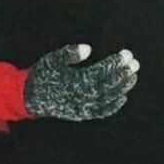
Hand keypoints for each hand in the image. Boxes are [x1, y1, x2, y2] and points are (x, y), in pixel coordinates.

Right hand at [24, 43, 139, 121]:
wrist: (29, 98)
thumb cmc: (41, 75)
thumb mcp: (52, 59)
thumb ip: (69, 53)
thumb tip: (88, 48)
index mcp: (75, 81)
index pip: (101, 71)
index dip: (115, 63)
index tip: (126, 53)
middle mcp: (81, 96)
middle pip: (108, 85)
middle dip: (123, 73)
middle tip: (135, 63)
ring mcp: (82, 107)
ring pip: (108, 98)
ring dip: (122, 87)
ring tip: (133, 75)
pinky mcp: (81, 115)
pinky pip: (102, 112)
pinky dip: (114, 106)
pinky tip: (123, 97)